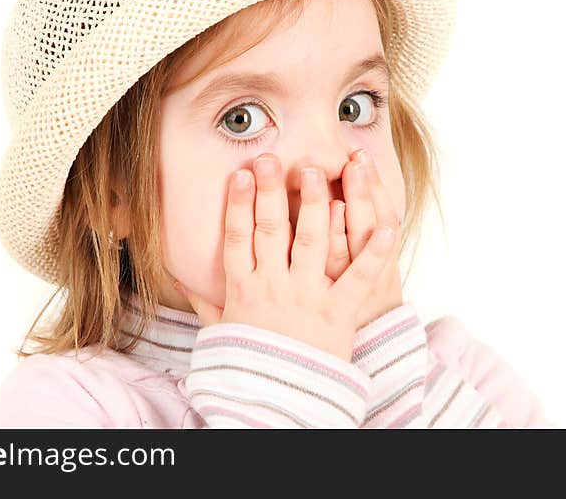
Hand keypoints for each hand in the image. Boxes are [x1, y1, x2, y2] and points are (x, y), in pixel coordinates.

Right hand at [174, 153, 397, 361]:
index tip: (242, 174)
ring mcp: (307, 299)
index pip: (238, 238)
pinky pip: (359, 279)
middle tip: (273, 158)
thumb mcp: (219, 333)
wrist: (275, 408)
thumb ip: (204, 299)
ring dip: (316, 204)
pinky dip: (375, 253)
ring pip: (311, 242)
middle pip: (271, 229)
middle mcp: (274, 288)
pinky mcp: (339, 315)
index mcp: (243, 290)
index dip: (239, 203)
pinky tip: (385, 224)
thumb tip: (180, 276)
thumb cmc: (248, 366)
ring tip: (318, 171)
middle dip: (272, 190)